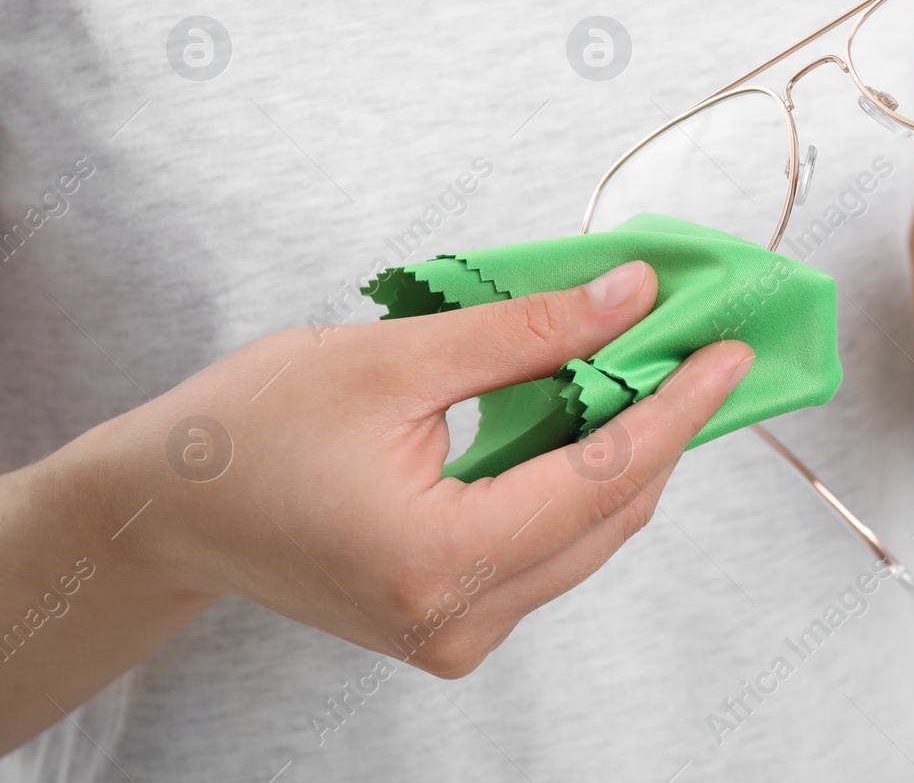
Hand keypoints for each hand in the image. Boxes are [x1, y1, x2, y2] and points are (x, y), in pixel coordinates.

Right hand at [67, 261, 751, 679]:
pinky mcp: (448, 626)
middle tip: (699, 351)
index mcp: (438, 561)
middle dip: (663, 429)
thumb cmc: (251, 427)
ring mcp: (454, 636)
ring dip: (626, 459)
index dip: (676, 409)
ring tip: (656, 375)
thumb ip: (527, 331)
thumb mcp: (396, 359)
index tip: (728, 353)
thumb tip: (628, 297)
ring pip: (585, 541)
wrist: (165, 506)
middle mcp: (456, 622)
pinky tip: (592, 425)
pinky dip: (579, 488)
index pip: (601, 478)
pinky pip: (548, 553)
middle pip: (607, 517)